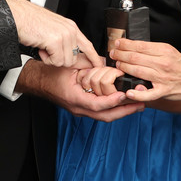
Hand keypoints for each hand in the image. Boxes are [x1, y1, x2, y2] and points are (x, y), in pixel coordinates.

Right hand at [5, 0, 102, 68]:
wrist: (17, 16)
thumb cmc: (30, 22)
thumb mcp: (53, 29)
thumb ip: (64, 39)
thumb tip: (72, 55)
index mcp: (70, 26)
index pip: (88, 45)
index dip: (93, 57)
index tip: (99, 66)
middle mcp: (70, 30)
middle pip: (74, 59)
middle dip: (60, 59)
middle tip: (48, 50)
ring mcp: (64, 35)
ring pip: (65, 62)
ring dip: (51, 59)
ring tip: (43, 47)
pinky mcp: (56, 41)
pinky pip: (55, 61)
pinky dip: (46, 59)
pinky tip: (40, 48)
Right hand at [18, 61, 143, 121]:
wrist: (39, 81)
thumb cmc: (51, 73)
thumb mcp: (70, 67)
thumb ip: (88, 66)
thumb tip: (105, 64)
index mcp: (75, 99)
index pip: (97, 104)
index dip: (112, 101)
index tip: (124, 95)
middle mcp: (79, 108)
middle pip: (105, 116)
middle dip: (125, 111)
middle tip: (141, 104)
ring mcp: (81, 110)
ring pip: (105, 115)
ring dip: (122, 111)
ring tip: (137, 104)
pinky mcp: (83, 108)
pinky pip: (101, 111)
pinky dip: (114, 108)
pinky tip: (124, 103)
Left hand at [109, 38, 180, 101]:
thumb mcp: (170, 51)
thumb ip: (154, 49)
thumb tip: (134, 46)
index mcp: (165, 51)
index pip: (140, 45)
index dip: (125, 44)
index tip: (118, 43)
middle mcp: (163, 63)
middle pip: (136, 57)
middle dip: (120, 54)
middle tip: (113, 53)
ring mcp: (163, 78)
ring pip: (138, 71)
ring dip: (124, 68)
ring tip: (117, 65)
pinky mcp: (164, 92)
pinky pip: (149, 94)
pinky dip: (138, 94)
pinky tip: (129, 92)